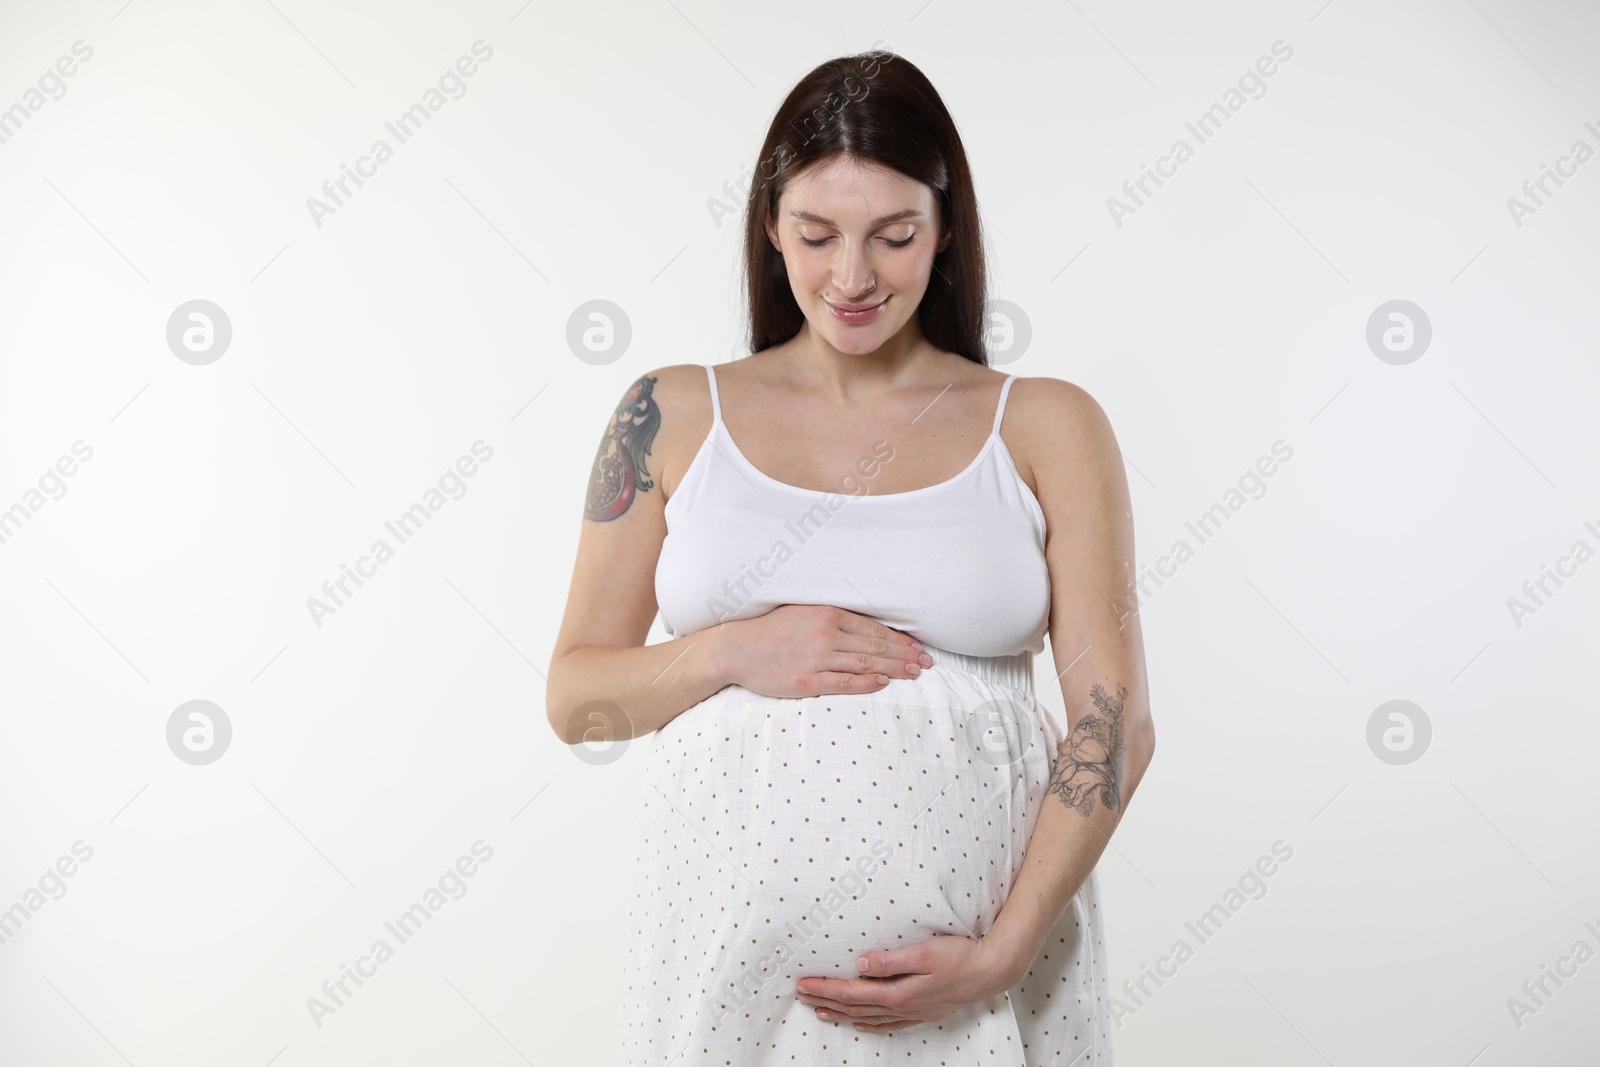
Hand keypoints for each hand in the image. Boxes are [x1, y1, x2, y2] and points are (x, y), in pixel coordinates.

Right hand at [722, 604, 932, 698]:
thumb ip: (834, 619)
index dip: (900, 639)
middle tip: (927, 663)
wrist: (738, 649)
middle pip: (875, 646)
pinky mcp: (807, 680)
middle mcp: (826, 634)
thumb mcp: (804, 614)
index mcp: (827, 614)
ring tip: (914, 673)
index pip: (874, 628)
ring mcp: (817, 658)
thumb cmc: (772, 631)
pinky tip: (883, 683)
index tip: (918, 648)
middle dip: (905, 655)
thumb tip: (867, 629)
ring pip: (865, 663)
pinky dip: (866, 682)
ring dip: (894, 668)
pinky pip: (844, 682)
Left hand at [793, 932, 1014, 1031]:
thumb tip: (860, 964)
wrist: (991, 971)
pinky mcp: (923, 1011)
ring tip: (821, 1012)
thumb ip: (890, 960)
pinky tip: (861, 1024)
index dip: (827, 988)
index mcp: (900, 992)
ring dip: (843, 1013)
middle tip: (802, 995)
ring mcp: (914, 1011)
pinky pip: (889, 1023)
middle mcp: (903, 1006)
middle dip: (827, 1000)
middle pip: (856, 1006)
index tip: (805, 984)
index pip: (853, 992)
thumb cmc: (960, 957)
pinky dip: (870, 1024)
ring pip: (869, 1017)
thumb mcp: (924, 952)